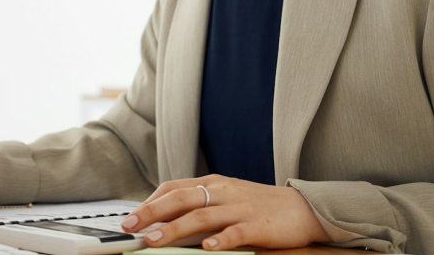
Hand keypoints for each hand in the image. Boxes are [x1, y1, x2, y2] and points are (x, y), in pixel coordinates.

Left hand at [119, 175, 330, 250]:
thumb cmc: (259, 205)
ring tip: (155, 240)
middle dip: (152, 213)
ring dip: (175, 228)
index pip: (174, 187)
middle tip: (130, 227)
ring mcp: (240, 208)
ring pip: (202, 216)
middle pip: (182, 198)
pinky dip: (221, 239)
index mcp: (213, 183)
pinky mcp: (258, 225)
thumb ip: (200, 204)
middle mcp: (223, 192)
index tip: (131, 216)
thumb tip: (164, 219)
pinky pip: (236, 232)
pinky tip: (207, 248)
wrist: (303, 208)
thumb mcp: (226, 198)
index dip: (150, 201)